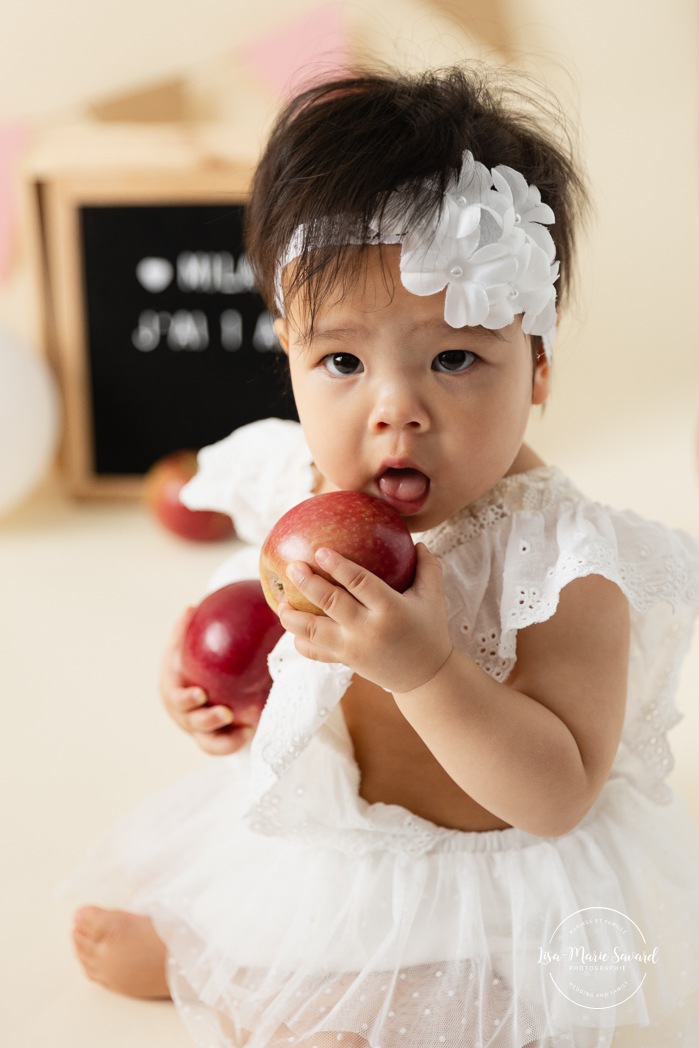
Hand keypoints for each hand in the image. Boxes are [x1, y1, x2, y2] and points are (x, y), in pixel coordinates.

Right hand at [159, 607, 254, 755]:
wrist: (195, 681)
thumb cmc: (191, 658)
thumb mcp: (184, 644)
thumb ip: (185, 629)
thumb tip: (190, 607)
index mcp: (173, 690)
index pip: (175, 697)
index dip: (185, 699)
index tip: (200, 694)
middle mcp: (183, 713)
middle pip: (191, 722)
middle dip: (206, 720)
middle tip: (225, 713)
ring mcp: (198, 729)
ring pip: (208, 741)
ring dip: (225, 738)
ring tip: (246, 728)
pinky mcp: (214, 738)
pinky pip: (225, 744)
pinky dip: (237, 740)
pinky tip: (253, 728)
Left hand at [279, 542, 452, 692]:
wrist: (426, 676)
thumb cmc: (429, 629)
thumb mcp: (433, 597)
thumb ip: (428, 567)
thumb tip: (417, 541)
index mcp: (390, 609)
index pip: (360, 583)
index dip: (338, 566)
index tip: (319, 550)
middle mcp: (368, 629)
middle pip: (330, 603)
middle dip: (307, 583)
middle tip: (292, 566)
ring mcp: (353, 648)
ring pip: (314, 631)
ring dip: (293, 615)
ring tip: (280, 600)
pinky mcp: (345, 662)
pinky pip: (315, 652)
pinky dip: (300, 640)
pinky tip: (292, 626)